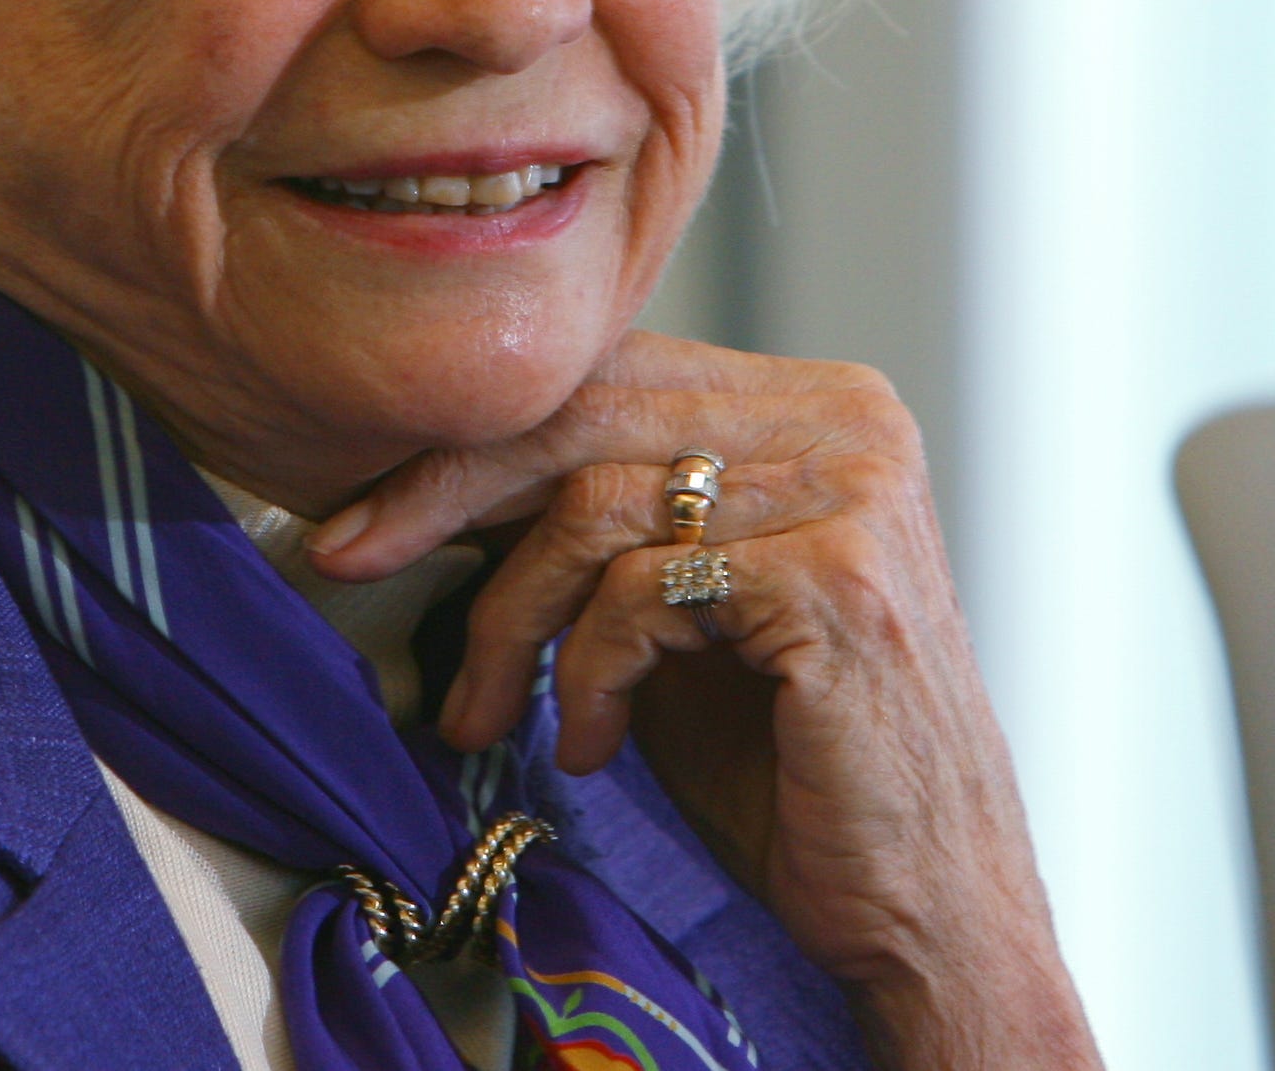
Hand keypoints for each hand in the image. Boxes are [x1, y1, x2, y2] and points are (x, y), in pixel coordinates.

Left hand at [306, 332, 1102, 1070]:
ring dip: (510, 619)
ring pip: (596, 501)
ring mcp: (852, 491)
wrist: (923, 902)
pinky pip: (639, 590)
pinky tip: (589, 742)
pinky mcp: (835, 576)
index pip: (613, 372)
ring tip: (487, 711)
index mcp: (817, 407)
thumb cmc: (790, 766)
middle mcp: (848, 422)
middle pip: (590, 411)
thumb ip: (602, 526)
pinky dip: (585, 673)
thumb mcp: (677, 614)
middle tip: (351, 557)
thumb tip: (432, 477)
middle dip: (445, 492)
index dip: (475, 436)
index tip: (367, 510)